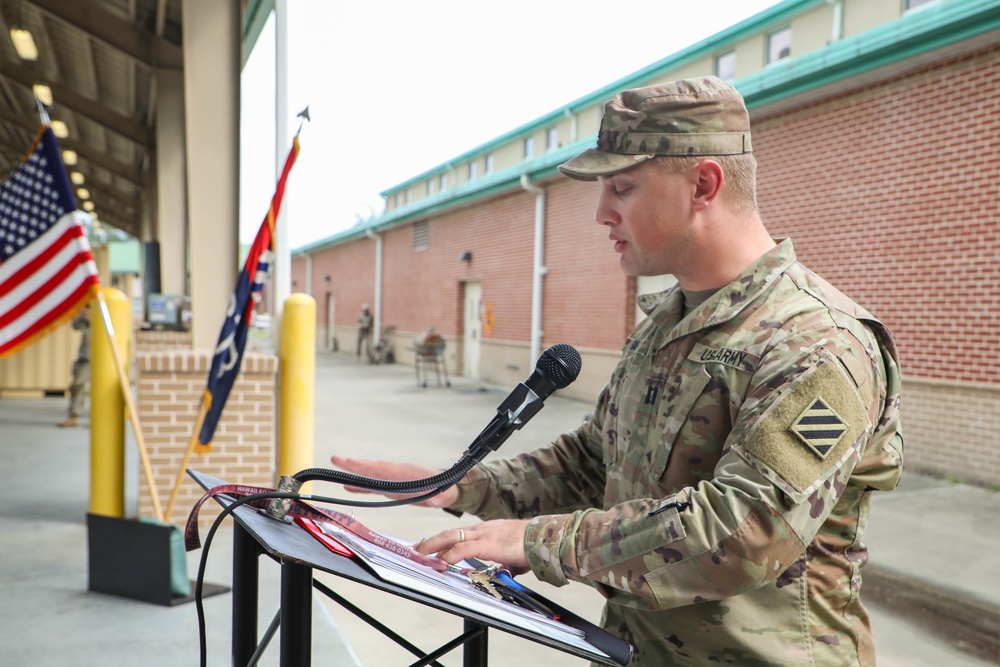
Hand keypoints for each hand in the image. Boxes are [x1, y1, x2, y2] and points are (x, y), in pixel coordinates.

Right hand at [330, 455, 458, 507]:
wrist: (448, 488)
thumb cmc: (445, 489)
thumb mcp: (444, 494)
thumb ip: (439, 497)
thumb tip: (438, 499)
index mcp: (406, 473)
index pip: (383, 469)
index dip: (367, 467)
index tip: (351, 462)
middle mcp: (396, 474)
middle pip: (372, 469)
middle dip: (355, 465)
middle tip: (335, 459)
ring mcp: (393, 480)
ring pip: (370, 476)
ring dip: (354, 474)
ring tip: (336, 471)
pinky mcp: (392, 488)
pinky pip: (373, 487)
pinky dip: (361, 486)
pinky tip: (349, 486)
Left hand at [415, 520, 530, 573]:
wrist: (543, 538)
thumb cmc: (532, 545)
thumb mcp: (515, 555)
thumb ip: (507, 563)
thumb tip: (507, 571)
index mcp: (489, 531)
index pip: (461, 534)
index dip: (446, 540)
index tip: (434, 547)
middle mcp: (483, 529)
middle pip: (450, 532)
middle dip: (432, 540)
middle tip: (418, 547)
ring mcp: (484, 535)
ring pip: (451, 537)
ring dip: (434, 546)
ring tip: (421, 553)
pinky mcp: (487, 544)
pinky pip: (462, 549)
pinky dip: (449, 555)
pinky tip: (441, 561)